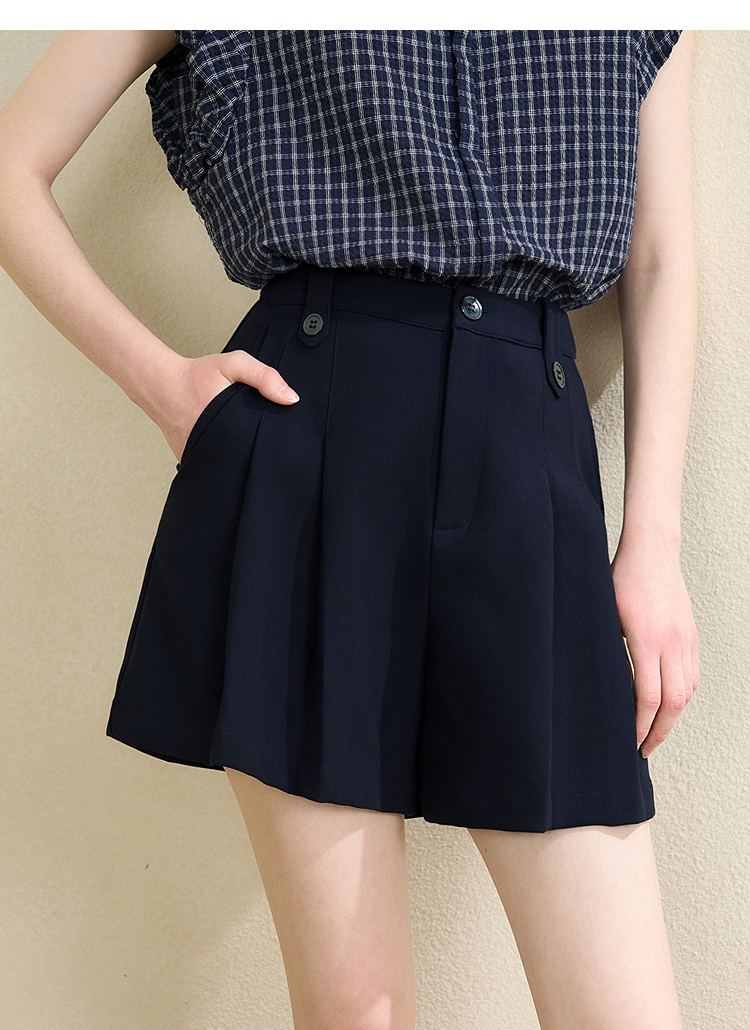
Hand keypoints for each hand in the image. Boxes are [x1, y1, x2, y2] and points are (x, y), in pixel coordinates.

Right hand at [149, 349, 298, 461]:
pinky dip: (218, 456)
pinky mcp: (188, 459)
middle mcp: (213, 444)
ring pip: (227, 463)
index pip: (259, 444)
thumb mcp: (234, 364)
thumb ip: (264, 377)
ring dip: (235, 455)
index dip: (272, 440)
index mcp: (229, 425)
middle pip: (245, 456)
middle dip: (254, 448)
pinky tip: (221, 442)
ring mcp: (198, 455)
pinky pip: (210, 463)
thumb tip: (291, 399)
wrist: (160, 385)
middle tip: (256, 435)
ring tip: (238, 440)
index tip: (276, 436)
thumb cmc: (196, 375)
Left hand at [610, 534, 698, 758]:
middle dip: (659, 731)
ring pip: (687, 691)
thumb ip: (610, 651)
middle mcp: (672, 644)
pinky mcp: (691, 636)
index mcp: (647, 641)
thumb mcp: (605, 616)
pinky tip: (669, 702)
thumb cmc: (621, 579)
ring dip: (672, 716)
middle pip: (673, 703)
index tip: (630, 741)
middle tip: (644, 749)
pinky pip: (692, 675)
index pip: (648, 698)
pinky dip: (683, 695)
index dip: (639, 725)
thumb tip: (605, 685)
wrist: (651, 553)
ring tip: (654, 730)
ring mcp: (685, 640)